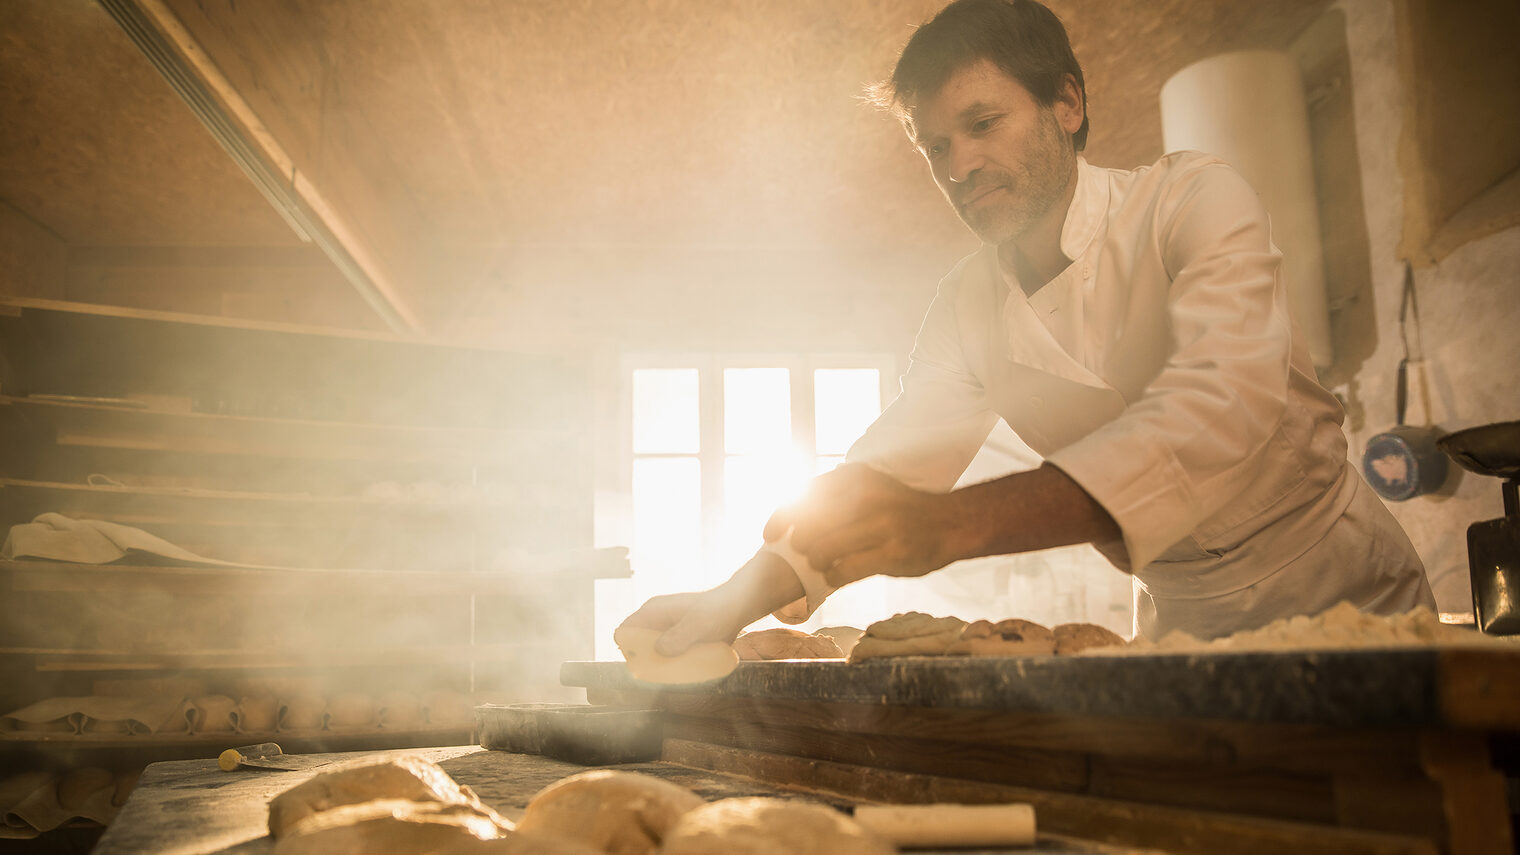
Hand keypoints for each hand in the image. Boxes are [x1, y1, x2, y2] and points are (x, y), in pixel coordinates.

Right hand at [617, 552, 808, 655]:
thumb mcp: (699, 626)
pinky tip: (690, 664)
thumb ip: (679, 638)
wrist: (738, 605)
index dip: (628, 652)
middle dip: (646, 663)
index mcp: (652, 611)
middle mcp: (653, 618)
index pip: (623, 633)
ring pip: (650, 652)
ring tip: (683, 667)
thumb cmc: (718, 611)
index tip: (646, 665)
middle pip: (636, 646)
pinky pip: (665, 653)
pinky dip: (673, 662)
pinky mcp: (675, 635)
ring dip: (661, 664)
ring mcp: (664, 626)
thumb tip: (659, 650)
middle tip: (669, 670)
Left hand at [763, 463, 961, 586]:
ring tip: (821, 566)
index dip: (780, 517)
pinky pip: (845, 570)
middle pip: (809, 525)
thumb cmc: (903, 509)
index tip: (769, 535)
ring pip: (823, 550)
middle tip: (802, 555)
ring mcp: (880, 525)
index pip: (804, 494)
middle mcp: (865, 496)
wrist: (953, 522)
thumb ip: (837, 498)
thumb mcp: (870, 488)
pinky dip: (833, 576)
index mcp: (855, 476)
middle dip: (799, 544)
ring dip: (815, 562)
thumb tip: (794, 520)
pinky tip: (836, 576)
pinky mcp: (891, 553)